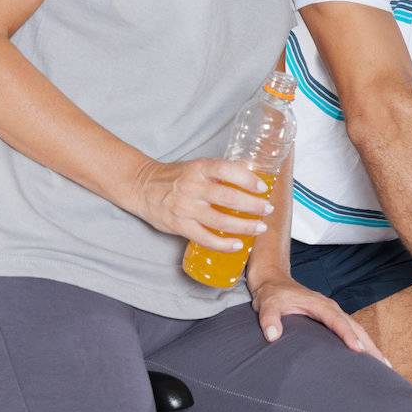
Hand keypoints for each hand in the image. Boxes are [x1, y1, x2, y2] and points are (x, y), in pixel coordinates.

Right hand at [129, 158, 270, 250]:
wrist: (143, 187)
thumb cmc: (176, 177)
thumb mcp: (198, 166)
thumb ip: (220, 172)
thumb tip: (252, 173)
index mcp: (200, 169)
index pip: (227, 170)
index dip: (247, 178)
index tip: (263, 187)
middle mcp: (193, 188)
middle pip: (229, 198)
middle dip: (253, 206)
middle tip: (267, 209)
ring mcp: (186, 208)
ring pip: (220, 221)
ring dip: (244, 226)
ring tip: (260, 228)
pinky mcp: (180, 226)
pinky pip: (205, 238)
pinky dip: (223, 244)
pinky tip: (238, 244)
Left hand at [248, 272, 387, 364]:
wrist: (274, 282)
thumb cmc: (272, 295)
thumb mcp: (266, 305)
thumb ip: (269, 319)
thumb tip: (272, 336)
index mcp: (318, 303)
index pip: (336, 320)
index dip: (348, 334)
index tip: (358, 349)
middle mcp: (330, 308)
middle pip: (355, 326)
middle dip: (370, 345)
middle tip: (384, 366)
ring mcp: (333, 313)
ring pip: (356, 329)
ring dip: (371, 346)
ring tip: (385, 367)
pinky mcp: (331, 319)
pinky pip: (351, 330)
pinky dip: (362, 343)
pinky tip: (369, 358)